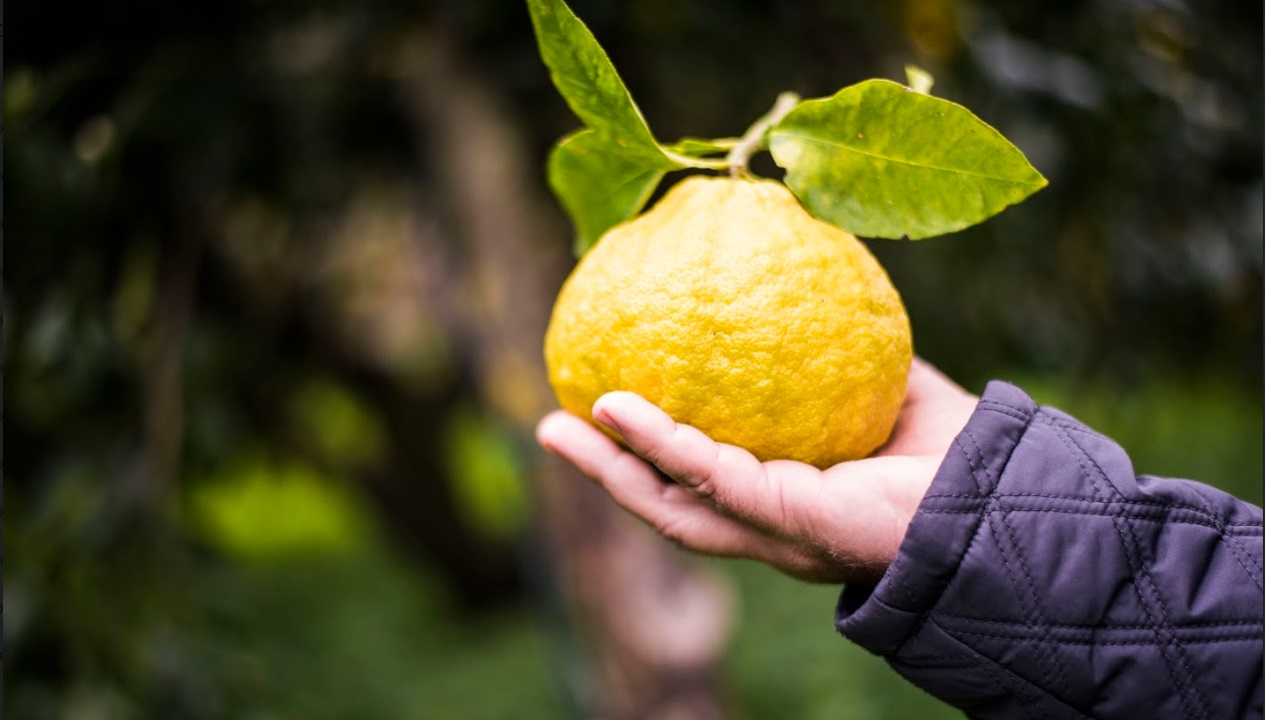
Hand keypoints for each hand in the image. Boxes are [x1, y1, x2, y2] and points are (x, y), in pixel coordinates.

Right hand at [536, 358, 977, 583]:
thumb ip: (830, 347)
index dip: (646, 453)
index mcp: (782, 498)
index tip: (602, 408)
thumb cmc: (949, 445)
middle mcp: (769, 525)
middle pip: (667, 502)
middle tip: (550, 424)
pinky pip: (712, 479)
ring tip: (556, 427)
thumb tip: (794, 278)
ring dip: (610, 469)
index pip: (698, 481)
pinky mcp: (792, 524)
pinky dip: (663, 445)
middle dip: (606, 470)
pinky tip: (622, 411)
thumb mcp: (875, 380)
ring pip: (671, 505)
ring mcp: (776, 532)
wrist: (1003, 489)